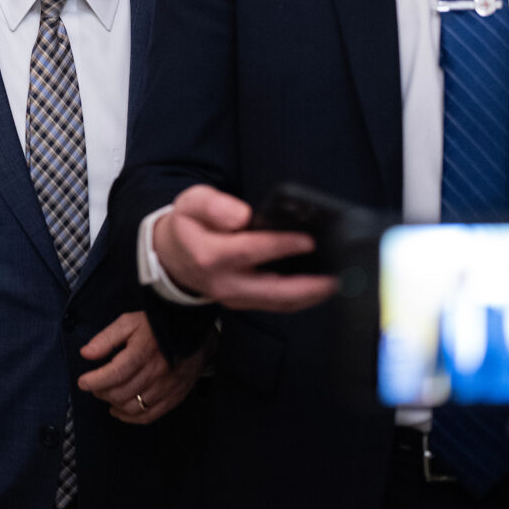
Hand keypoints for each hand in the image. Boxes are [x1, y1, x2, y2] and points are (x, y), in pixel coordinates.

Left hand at [76, 312, 202, 423]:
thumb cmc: (156, 326)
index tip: (83, 382)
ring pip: (133, 407)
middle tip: (94, 386)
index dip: (95, 381)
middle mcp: (156, 372)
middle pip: (121, 393)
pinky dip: (131, 418)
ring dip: (114, 404)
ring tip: (107, 395)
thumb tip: (86, 354)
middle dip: (101, 392)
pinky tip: (120, 411)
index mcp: (143, 352)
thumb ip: (106, 338)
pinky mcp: (175, 396)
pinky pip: (150, 415)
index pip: (114, 374)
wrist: (192, 331)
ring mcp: (167, 387)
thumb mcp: (129, 322)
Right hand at [153, 184, 335, 311]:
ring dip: (309, 297)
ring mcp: (234, 298)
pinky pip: (275, 305)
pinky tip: (318, 289)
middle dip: (307, 287)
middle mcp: (224, 283)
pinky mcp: (243, 304)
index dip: (281, 246)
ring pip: (277, 303)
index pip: (250, 251)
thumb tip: (241, 217)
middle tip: (336, 278)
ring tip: (336, 284)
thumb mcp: (191, 203)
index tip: (309, 240)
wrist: (172, 257)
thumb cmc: (187, 225)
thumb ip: (213, 205)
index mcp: (209, 255)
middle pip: (271, 291)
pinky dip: (300, 299)